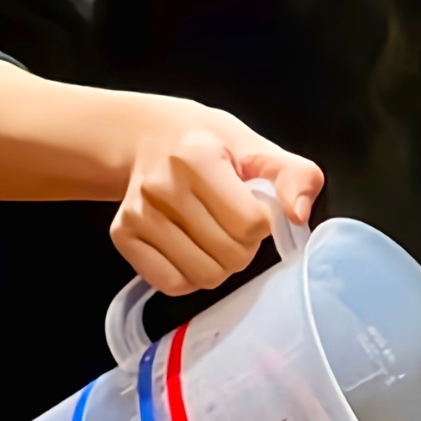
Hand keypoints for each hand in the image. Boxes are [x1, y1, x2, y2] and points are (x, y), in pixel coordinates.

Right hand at [111, 97, 323, 295]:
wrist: (149, 137)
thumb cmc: (207, 145)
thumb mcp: (257, 147)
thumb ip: (295, 175)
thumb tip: (299, 215)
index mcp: (198, 158)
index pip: (252, 223)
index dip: (263, 221)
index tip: (252, 205)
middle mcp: (162, 187)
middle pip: (231, 254)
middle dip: (244, 246)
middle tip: (233, 223)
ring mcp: (137, 214)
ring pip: (203, 275)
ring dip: (220, 264)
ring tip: (213, 235)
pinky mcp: (122, 236)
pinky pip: (171, 283)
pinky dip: (190, 276)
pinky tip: (191, 249)